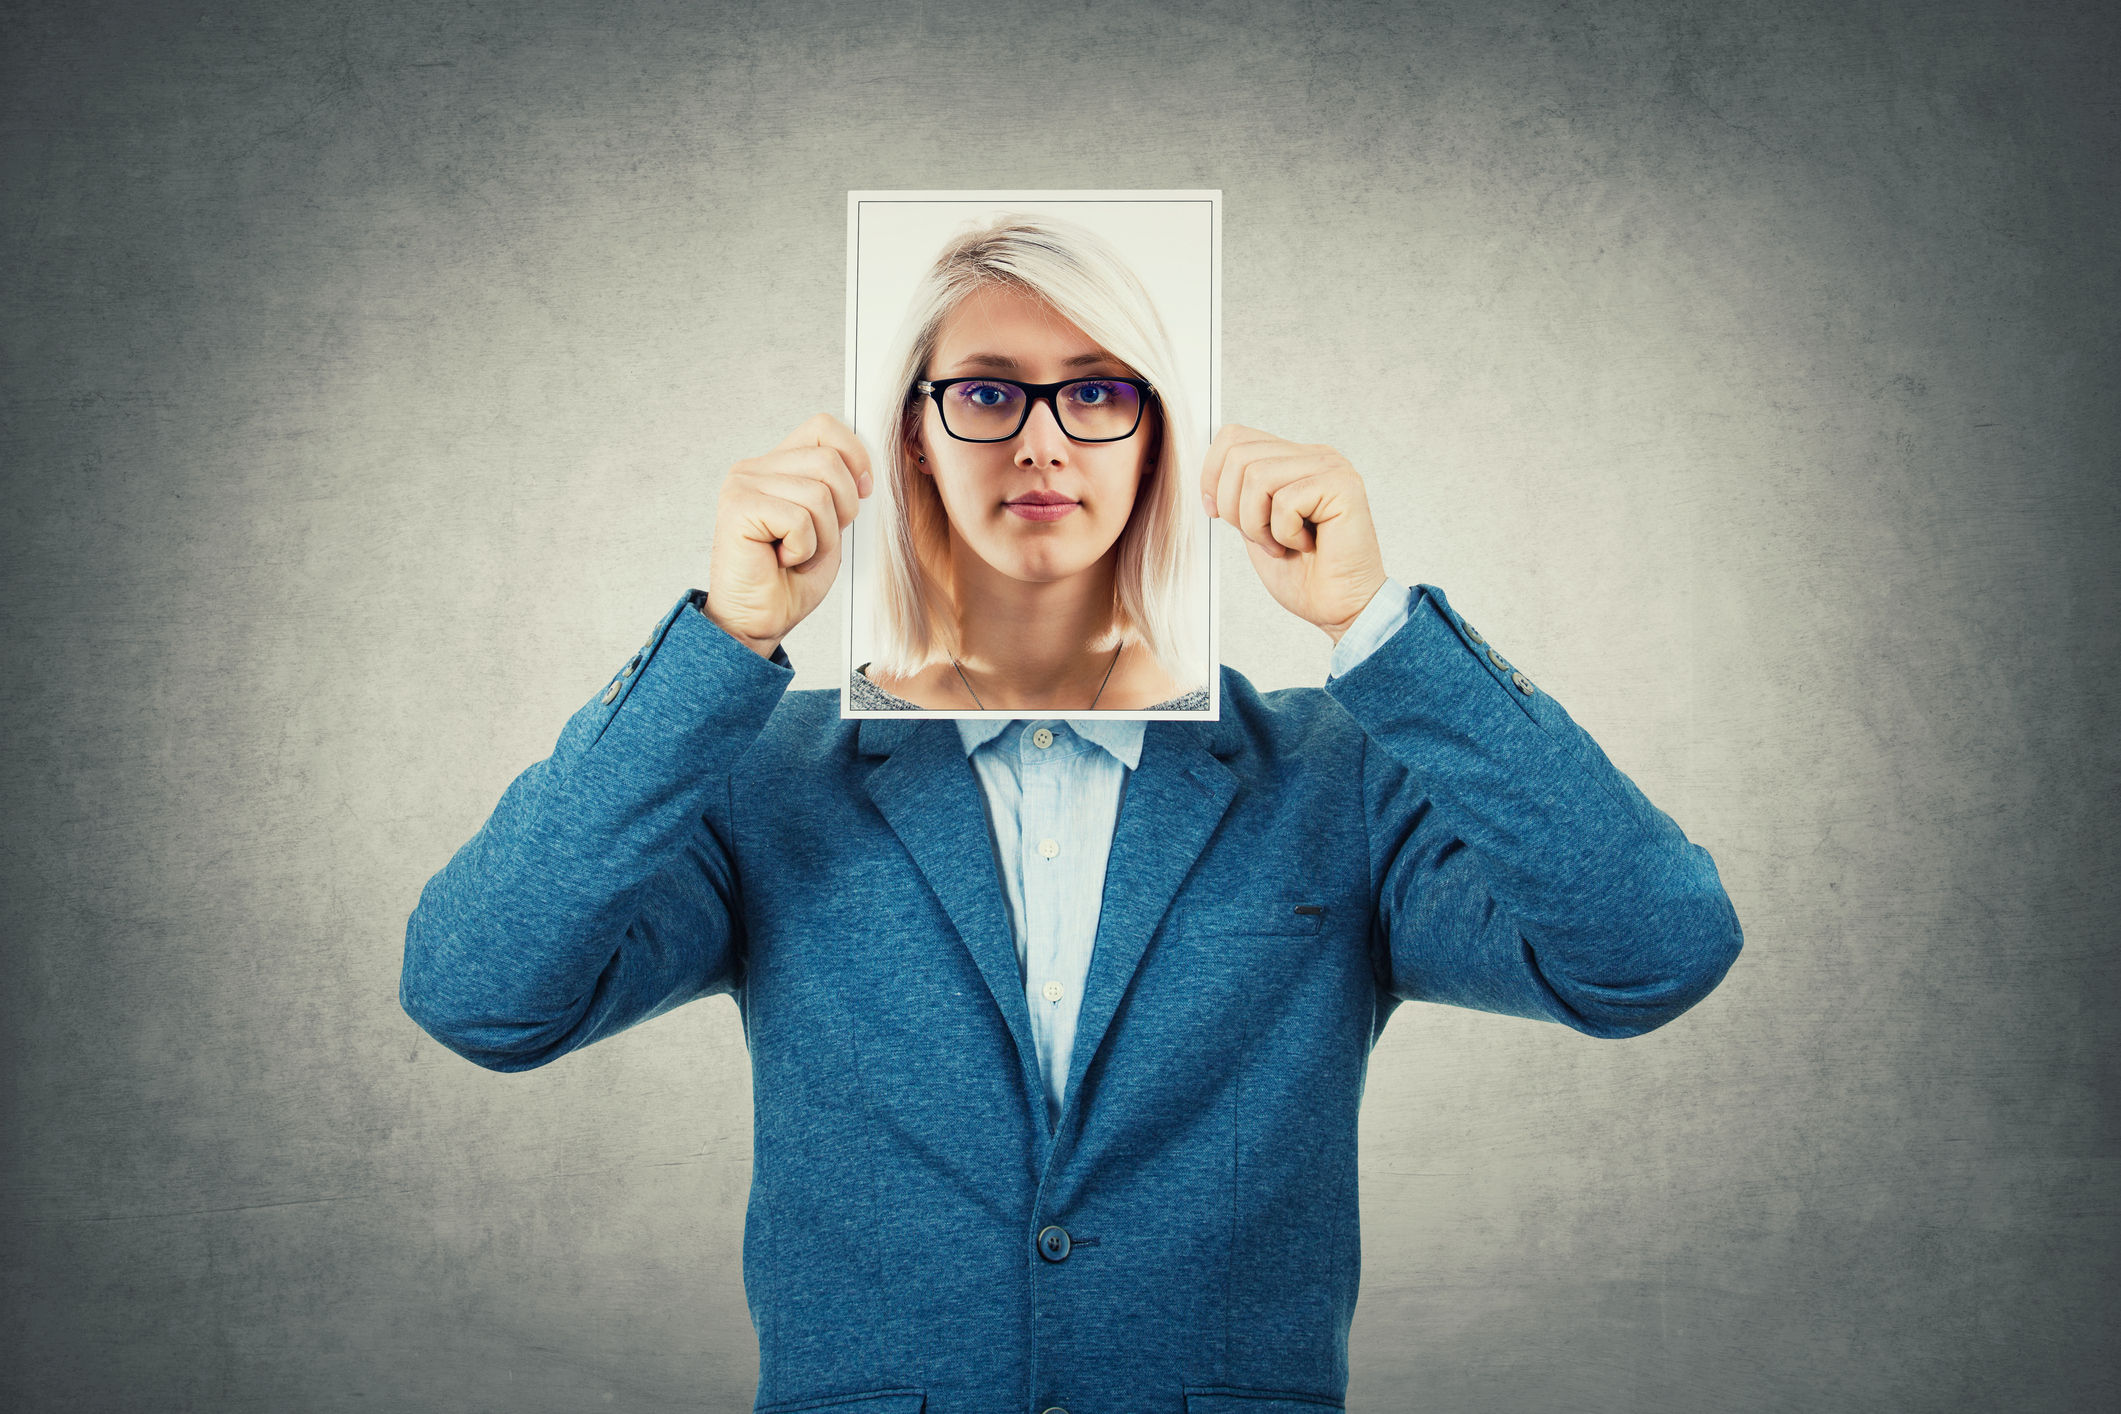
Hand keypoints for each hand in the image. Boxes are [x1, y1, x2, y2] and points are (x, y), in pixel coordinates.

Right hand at [706, 414, 871, 655]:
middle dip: (843, 510)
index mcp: (777, 465)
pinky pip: (800, 518)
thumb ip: (840, 490)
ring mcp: (743, 485)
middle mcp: (755, 468)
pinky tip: (782, 559)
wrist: (759, 621)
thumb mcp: (829, 525)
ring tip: (798, 553)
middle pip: (829, 462)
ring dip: (823, 537)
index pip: (825, 427)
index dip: (854, 457)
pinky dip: (804, 549)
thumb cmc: (790, 579)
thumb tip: (866, 469)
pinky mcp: (738, 507)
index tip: (862, 492)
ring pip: (819, 493)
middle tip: (819, 540)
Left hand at [1199, 424, 1388, 640]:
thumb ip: (1238, 495)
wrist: (1341, 608)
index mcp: (1294, 459)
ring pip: (1257, 476)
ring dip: (1258, 524)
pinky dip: (1284, 534)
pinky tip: (1305, 545)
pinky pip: (1285, 501)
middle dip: (1232, 507)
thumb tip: (1206, 478)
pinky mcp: (1342, 486)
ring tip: (1282, 544)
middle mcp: (1315, 456)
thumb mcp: (1255, 526)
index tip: (1216, 512)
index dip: (1211, 475)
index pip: (1234, 437)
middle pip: (1239, 454)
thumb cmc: (1305, 574)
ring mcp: (1331, 467)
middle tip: (1260, 537)